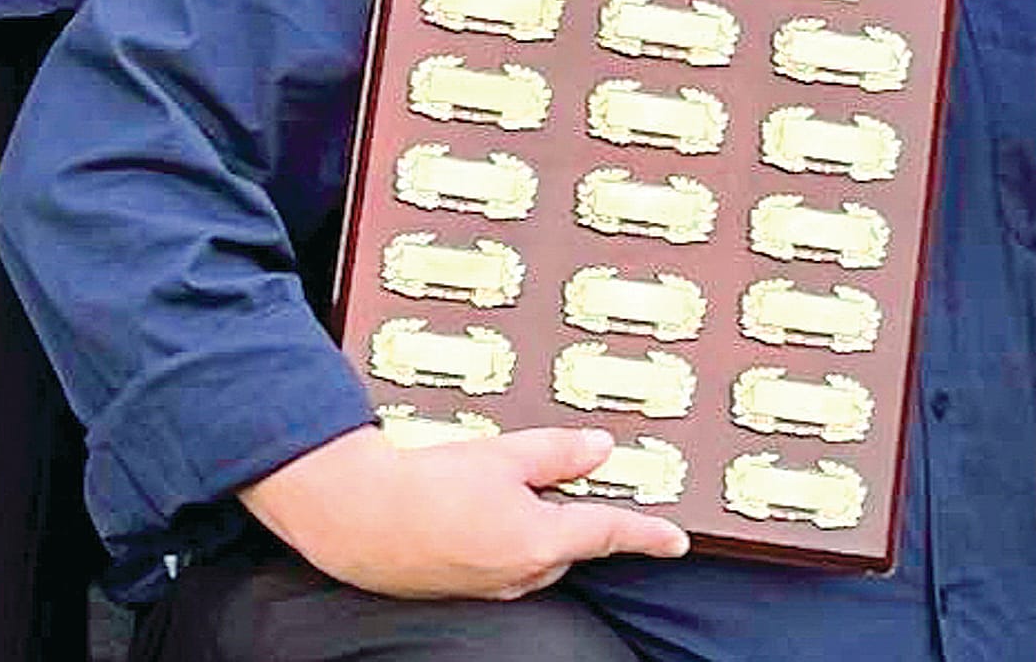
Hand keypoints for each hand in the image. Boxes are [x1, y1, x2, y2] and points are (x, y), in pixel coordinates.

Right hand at [240, 424, 689, 599]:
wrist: (358, 518)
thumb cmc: (428, 484)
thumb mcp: (504, 454)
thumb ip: (559, 453)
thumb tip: (601, 448)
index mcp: (540, 540)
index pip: (609, 533)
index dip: (648, 534)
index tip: (676, 541)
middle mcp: (522, 573)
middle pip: (572, 540)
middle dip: (577, 510)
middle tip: (571, 473)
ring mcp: (492, 586)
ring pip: (539, 552)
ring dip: (540, 521)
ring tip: (515, 482)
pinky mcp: (465, 587)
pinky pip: (507, 561)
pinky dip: (511, 535)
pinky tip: (484, 507)